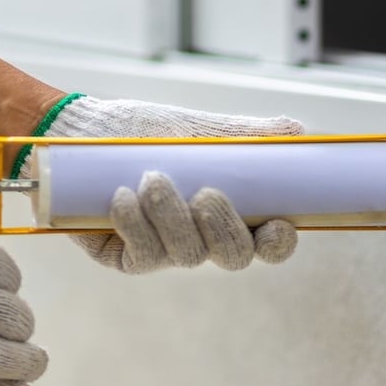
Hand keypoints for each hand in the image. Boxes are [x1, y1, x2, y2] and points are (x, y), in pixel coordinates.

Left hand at [19, 95, 303, 272]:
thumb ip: (247, 134)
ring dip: (173, 218)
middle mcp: (202, 235)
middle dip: (224, 230)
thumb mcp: (199, 128)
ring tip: (152, 178)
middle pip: (233, 257)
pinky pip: (143, 255)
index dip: (278, 243)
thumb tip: (299, 131)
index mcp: (231, 209)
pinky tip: (122, 196)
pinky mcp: (127, 256)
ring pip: (187, 255)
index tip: (278, 224)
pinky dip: (136, 225)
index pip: (268, 241)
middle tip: (206, 194)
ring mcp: (166, 250)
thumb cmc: (146, 128)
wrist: (86, 129)